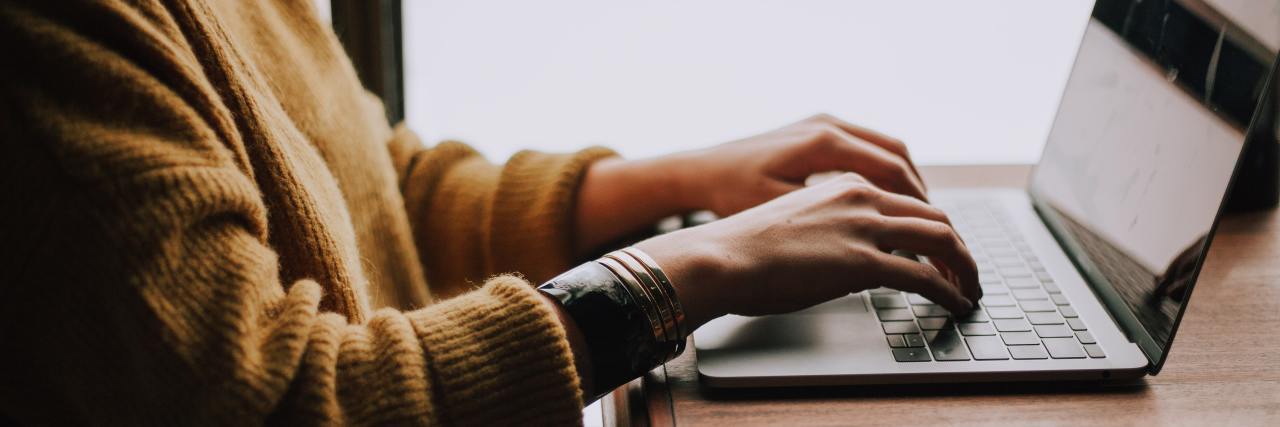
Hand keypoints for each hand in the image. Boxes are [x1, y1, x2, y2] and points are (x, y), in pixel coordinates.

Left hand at [573, 113, 926, 254]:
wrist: (698, 172)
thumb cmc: (731, 196)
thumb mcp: (782, 215)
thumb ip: (832, 224)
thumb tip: (879, 247)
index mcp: (823, 143)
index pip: (893, 171)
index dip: (919, 207)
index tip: (936, 234)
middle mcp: (828, 125)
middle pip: (897, 157)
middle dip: (921, 196)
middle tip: (939, 231)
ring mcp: (822, 124)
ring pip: (885, 150)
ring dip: (906, 184)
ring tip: (921, 219)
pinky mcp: (815, 131)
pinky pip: (866, 149)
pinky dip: (885, 174)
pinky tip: (888, 202)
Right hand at [635, 173, 979, 328]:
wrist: (720, 256)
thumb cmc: (743, 247)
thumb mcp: (795, 221)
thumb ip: (830, 227)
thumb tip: (845, 256)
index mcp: (844, 184)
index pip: (908, 199)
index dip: (933, 226)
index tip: (941, 249)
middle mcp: (861, 197)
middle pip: (934, 215)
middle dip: (959, 247)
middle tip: (966, 271)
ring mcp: (864, 227)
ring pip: (941, 239)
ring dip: (964, 267)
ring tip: (969, 290)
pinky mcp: (863, 262)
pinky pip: (925, 276)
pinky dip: (949, 291)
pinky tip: (955, 304)